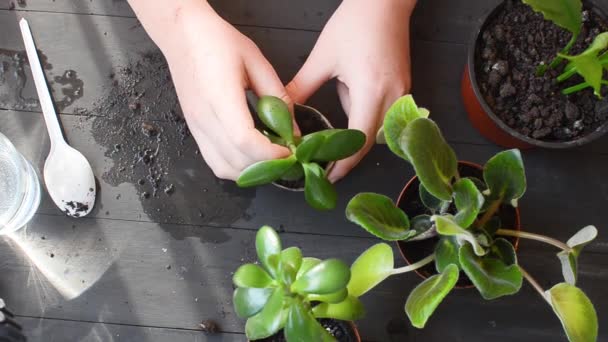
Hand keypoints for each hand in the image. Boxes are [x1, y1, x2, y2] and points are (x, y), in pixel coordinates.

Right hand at [130, 1, 294, 179]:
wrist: (182, 35)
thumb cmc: (217, 42)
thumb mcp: (256, 61)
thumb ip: (276, 96)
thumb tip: (292, 128)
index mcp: (220, 97)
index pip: (244, 140)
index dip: (270, 153)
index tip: (289, 150)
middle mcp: (204, 118)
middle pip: (236, 160)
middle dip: (266, 166)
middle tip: (287, 156)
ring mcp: (195, 127)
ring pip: (223, 168)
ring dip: (250, 171)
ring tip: (269, 158)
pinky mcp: (194, 130)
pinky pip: (213, 161)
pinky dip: (234, 166)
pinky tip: (251, 156)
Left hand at [287, 0, 415, 181]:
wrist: (384, 1)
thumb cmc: (355, 23)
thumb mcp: (322, 57)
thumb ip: (302, 86)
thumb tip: (282, 110)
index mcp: (371, 89)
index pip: (359, 140)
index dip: (343, 162)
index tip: (327, 174)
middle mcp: (392, 96)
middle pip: (372, 142)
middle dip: (349, 157)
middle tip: (325, 167)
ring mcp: (402, 93)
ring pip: (380, 131)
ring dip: (358, 140)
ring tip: (331, 148)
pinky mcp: (403, 88)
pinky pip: (385, 117)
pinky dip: (367, 123)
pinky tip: (348, 118)